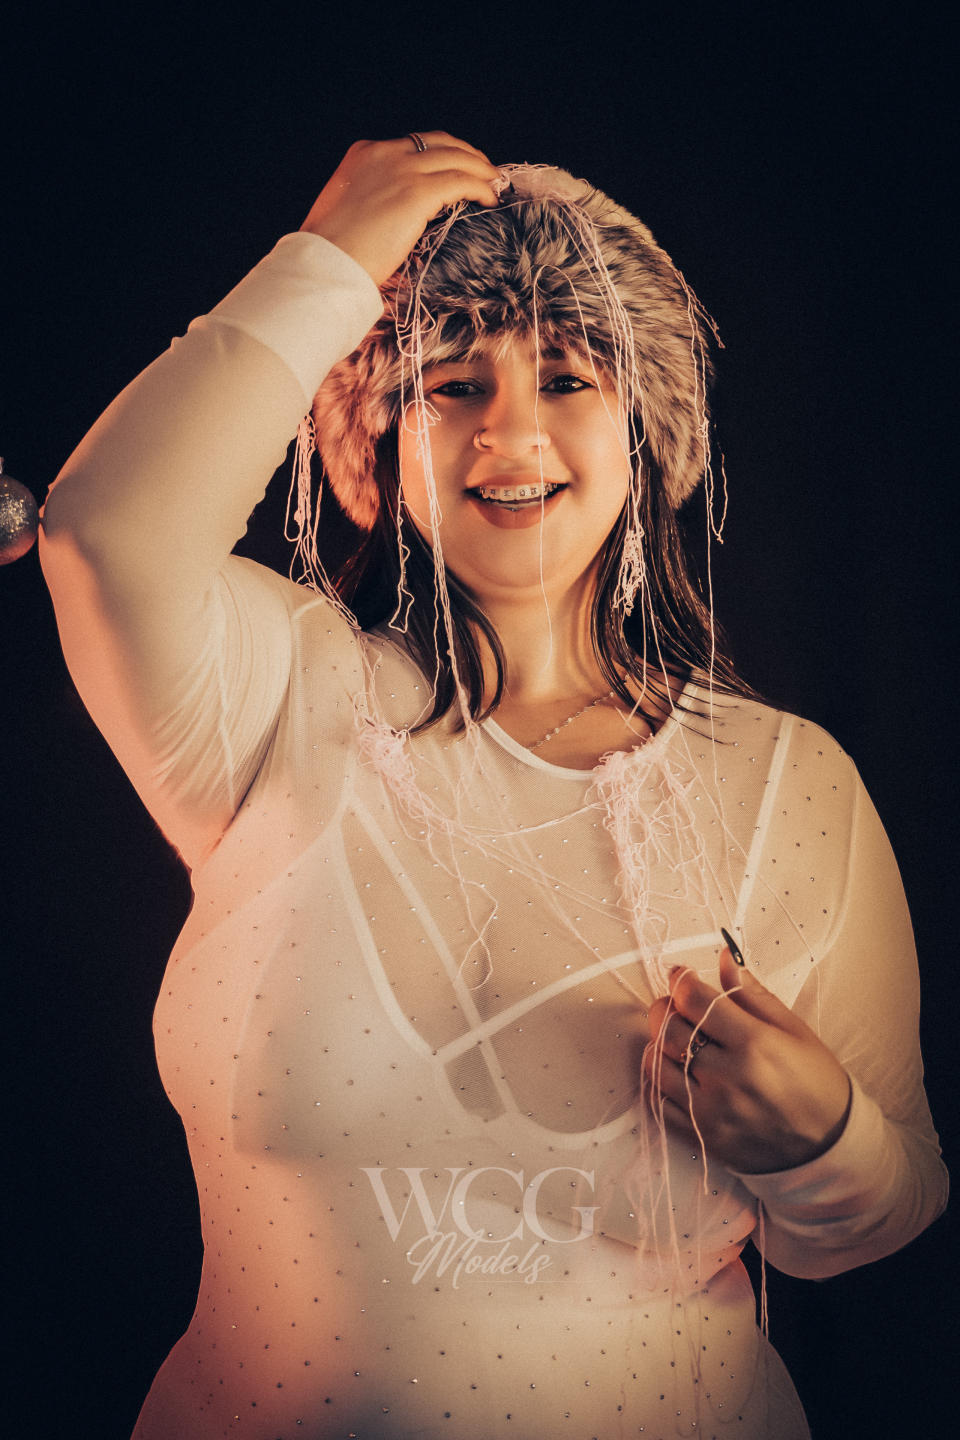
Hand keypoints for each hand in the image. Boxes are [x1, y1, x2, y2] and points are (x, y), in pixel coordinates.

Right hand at [301, 133, 499, 285]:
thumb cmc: (331, 250)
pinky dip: (480, 186)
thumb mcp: (345, 210)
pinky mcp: (416, 192)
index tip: (454, 167)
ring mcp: (401, 170)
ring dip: (480, 168)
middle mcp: (384, 154)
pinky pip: (461, 181)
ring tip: (493, 183)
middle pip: (439, 142)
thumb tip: (390, 215)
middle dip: (466, 153)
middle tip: (483, 170)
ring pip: (456, 157)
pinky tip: (489, 198)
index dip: (439, 154)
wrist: (326, 262)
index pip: (412, 145)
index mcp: (364, 154)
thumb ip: (370, 200)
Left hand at [644, 944, 852, 1173]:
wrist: (829, 1148)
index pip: (694, 999)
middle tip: (678, 1006)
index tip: (682, 976)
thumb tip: (724, 957)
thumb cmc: (817, 1084)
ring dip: (659, 1044)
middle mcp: (728, 1077)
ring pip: (656, 1064)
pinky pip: (657, 1102)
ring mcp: (711, 1110)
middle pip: (668, 1028)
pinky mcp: (702, 1136)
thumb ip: (754, 995)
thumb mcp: (794, 1031)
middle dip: (666, 1008)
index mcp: (754, 1044)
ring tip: (677, 1039)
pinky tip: (675, 1070)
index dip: (681, 980)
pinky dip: (658, 1080)